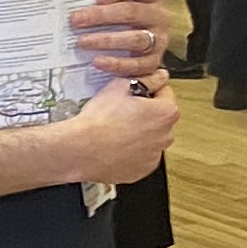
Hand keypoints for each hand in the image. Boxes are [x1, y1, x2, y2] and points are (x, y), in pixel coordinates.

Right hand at [62, 75, 176, 186]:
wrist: (81, 149)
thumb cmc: (99, 119)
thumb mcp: (121, 87)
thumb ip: (147, 80)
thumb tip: (159, 76)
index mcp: (165, 113)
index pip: (165, 94)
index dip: (148, 91)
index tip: (134, 94)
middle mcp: (165, 136)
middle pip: (159, 119)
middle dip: (146, 114)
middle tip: (122, 112)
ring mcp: (153, 156)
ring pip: (150, 139)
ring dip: (139, 134)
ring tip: (116, 130)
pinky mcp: (141, 171)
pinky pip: (140, 157)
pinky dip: (131, 152)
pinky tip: (115, 145)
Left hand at [66, 0, 170, 84]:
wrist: (133, 43)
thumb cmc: (119, 17)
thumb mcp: (115, 2)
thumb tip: (74, 1)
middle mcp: (158, 16)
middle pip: (132, 11)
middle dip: (102, 15)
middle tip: (77, 19)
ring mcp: (158, 39)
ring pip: (135, 39)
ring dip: (106, 40)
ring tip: (83, 41)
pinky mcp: (153, 61)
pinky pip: (136, 64)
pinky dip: (116, 64)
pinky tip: (98, 61)